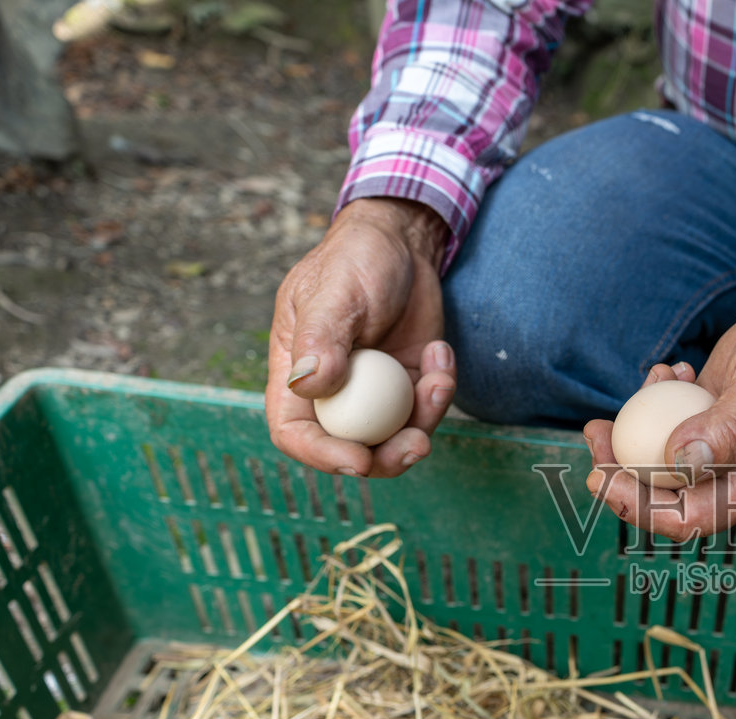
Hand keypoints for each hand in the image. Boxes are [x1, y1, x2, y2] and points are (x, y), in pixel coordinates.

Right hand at [265, 197, 456, 477]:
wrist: (401, 242)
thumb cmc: (355, 258)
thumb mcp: (336, 292)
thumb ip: (321, 339)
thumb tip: (310, 385)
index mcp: (297, 374)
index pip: (294, 433)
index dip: (321, 456)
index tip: (358, 460)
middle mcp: (333, 392)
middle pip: (351, 450)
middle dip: (387, 459)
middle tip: (418, 444)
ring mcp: (374, 393)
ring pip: (395, 437)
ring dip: (425, 421)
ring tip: (439, 377)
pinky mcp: (409, 385)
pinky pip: (426, 409)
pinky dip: (441, 389)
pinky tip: (441, 351)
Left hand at [583, 294, 735, 537]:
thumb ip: (729, 430)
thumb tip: (678, 464)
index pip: (688, 518)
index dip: (639, 507)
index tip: (602, 478)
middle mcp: (732, 472)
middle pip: (663, 494)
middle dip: (620, 472)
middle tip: (593, 434)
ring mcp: (718, 445)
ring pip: (658, 457)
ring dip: (629, 434)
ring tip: (611, 408)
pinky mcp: (707, 416)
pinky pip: (668, 421)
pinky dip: (655, 397)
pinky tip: (666, 368)